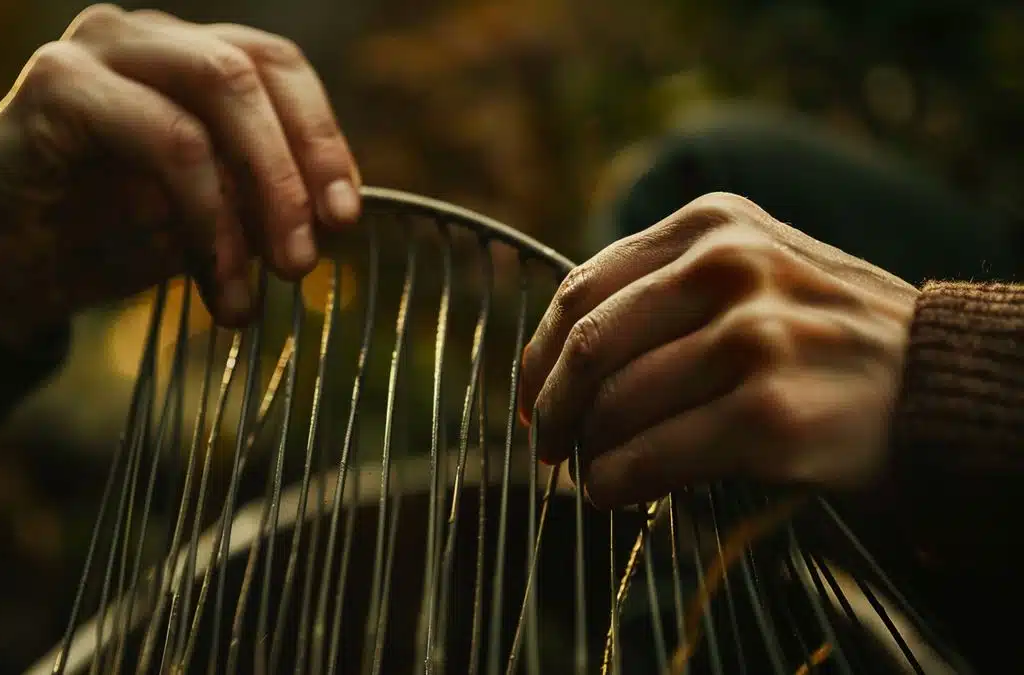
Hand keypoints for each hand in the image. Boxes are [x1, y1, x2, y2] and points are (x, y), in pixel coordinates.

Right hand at [0, 5, 360, 345]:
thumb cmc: (102, 243)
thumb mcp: (202, 225)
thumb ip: (255, 205)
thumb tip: (327, 219)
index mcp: (187, 59)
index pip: (279, 69)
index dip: (323, 139)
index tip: (346, 218)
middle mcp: (147, 38)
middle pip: (258, 68)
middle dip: (299, 167)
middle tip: (307, 258)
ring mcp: (99, 48)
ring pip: (221, 88)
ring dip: (260, 190)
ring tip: (263, 278)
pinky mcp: (57, 82)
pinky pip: (168, 137)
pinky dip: (203, 206)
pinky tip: (207, 267)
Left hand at [518, 193, 919, 507]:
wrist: (939, 382)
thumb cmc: (825, 332)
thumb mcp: (754, 267)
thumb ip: (665, 287)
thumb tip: (557, 354)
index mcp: (710, 224)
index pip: (583, 289)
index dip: (540, 354)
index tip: (529, 397)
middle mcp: (729, 266)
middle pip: (591, 347)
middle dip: (552, 408)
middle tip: (547, 445)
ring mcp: (754, 338)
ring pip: (616, 407)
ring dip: (588, 453)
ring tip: (592, 471)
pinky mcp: (771, 415)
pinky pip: (653, 458)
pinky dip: (616, 484)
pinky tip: (616, 493)